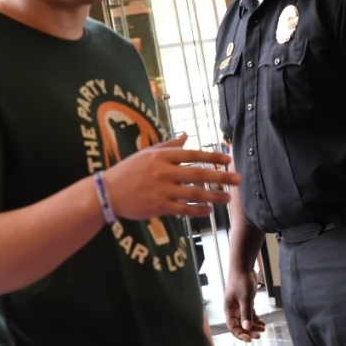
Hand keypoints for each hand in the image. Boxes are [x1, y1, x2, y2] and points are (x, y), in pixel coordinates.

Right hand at [101, 136, 240, 220]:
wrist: (107, 193)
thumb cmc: (128, 171)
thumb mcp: (146, 153)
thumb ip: (168, 145)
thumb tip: (186, 135)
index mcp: (161, 156)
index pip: (193, 154)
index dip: (212, 157)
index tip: (228, 159)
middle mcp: (163, 172)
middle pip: (198, 174)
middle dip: (221, 177)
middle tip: (238, 179)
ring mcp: (161, 190)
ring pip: (194, 193)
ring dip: (213, 196)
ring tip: (227, 198)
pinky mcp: (158, 206)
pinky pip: (183, 209)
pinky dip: (197, 210)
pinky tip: (209, 210)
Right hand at [223, 266, 264, 341]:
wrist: (243, 267)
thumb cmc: (241, 281)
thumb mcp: (245, 298)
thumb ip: (246, 313)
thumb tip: (247, 327)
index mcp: (229, 309)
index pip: (232, 327)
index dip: (240, 334)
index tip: (250, 339)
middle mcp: (233, 310)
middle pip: (240, 325)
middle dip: (249, 331)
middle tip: (259, 336)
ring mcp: (239, 306)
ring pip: (246, 320)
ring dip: (254, 325)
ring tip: (263, 329)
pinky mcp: (245, 302)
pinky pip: (250, 314)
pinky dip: (256, 318)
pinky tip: (262, 322)